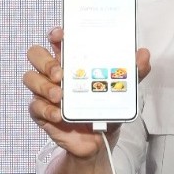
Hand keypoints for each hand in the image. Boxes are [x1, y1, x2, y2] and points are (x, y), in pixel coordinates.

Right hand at [24, 27, 150, 158]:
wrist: (98, 139)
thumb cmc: (105, 108)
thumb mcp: (122, 90)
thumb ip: (134, 72)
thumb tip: (144, 54)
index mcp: (71, 61)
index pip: (56, 40)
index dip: (55, 34)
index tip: (60, 36)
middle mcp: (54, 73)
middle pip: (36, 54)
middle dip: (45, 61)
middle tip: (60, 73)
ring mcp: (45, 92)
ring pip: (30, 78)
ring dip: (44, 85)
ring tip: (60, 95)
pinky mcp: (41, 112)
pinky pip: (34, 106)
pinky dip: (47, 110)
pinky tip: (59, 115)